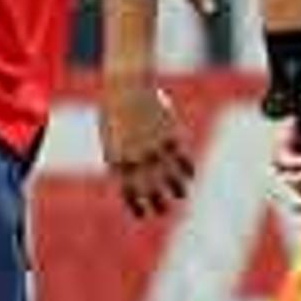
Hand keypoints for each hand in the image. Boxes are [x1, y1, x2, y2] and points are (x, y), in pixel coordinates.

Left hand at [98, 76, 194, 217]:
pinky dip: (187, 170)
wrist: (126, 86)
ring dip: (177, 190)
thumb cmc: (114, 109)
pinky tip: (190, 175)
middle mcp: (137, 158)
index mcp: (118, 159)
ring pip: (171, 178)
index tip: (143, 214)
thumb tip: (128, 175)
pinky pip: (182, 159)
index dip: (136, 207)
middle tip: (164, 211)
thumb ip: (120, 158)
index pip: (128, 193)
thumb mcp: (111, 137)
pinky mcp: (169, 136)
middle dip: (158, 204)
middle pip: (151, 191)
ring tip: (181, 195)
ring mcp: (154, 147)